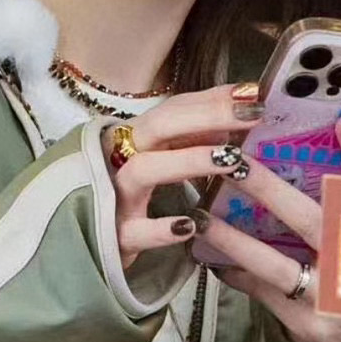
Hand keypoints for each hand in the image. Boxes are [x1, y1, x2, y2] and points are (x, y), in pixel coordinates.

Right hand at [104, 82, 263, 271]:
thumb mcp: (160, 162)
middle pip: (157, 128)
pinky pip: (135, 231)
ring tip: (229, 160)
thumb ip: (194, 137)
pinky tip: (189, 226)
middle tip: (249, 115)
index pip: (172, 109)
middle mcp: (120, 160)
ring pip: (143, 171)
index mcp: (134, 140)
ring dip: (187, 161)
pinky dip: (160, 229)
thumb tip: (239, 110)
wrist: (87, 247)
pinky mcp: (113, 237)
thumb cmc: (132, 200)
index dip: (212, 99)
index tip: (252, 94)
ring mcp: (113, 198)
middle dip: (205, 116)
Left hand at [192, 116, 340, 341]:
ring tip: (203, 216)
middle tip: (233, 162)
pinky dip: (236, 272)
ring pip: (275, 266)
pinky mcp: (307, 327)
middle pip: (312, 221)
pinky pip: (263, 293)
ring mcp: (332, 301)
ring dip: (234, 239)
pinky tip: (211, 258)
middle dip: (269, 189)